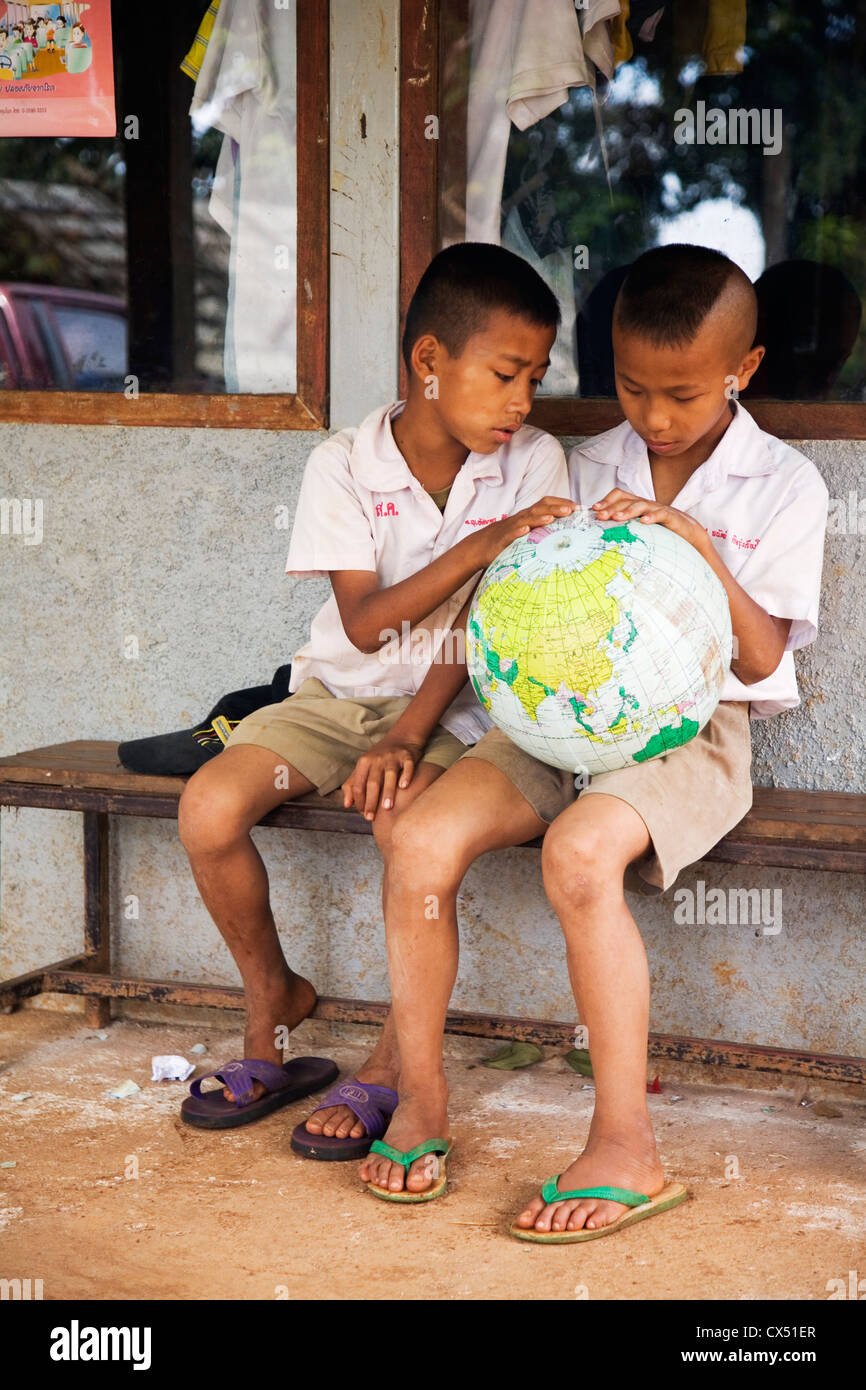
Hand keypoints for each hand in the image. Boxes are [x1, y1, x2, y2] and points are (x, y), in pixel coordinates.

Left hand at [341, 734, 424, 820]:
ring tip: (387, 807)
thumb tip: (347, 804)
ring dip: (388, 791)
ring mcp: (393, 757)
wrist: (401, 737)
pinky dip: (406, 776)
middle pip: (372, 783)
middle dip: (371, 801)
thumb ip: (352, 785)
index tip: (363, 814)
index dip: (359, 801)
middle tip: (370, 817)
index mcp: (363, 763)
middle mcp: (377, 759)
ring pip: (389, 775)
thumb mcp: (363, 768)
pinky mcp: (407, 756)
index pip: (358, 785)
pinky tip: (404, 787)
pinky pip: (407, 767)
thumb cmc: (380, 758)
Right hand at [472, 495, 576, 567]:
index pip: (547, 504)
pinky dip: (518, 531)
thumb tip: (564, 533)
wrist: (480, 547)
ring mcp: (511, 528)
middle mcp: (522, 519)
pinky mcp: (502, 539)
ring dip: (540, 517)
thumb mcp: (526, 533)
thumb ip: (542, 530)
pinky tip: (525, 531)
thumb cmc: (507, 540)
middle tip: (572, 510)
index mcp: (529, 516)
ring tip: (552, 518)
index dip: (562, 503)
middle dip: (556, 508)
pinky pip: (510, 534)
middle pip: (540, 508)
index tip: (578, 507)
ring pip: (527, 519)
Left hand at [592, 490, 710, 555]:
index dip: (606, 501)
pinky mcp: (671, 516)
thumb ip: (625, 529)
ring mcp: (658, 509)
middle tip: (599, 516)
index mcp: (636, 505)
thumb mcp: (640, 529)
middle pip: (626, 501)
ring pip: (641, 505)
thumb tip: (603, 537)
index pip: (619, 496)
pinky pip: (660, 514)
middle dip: (611, 508)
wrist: (688, 532)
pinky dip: (652, 517)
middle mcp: (645, 504)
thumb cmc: (661, 531)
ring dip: (627, 511)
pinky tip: (643, 522)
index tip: (594, 510)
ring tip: (616, 518)